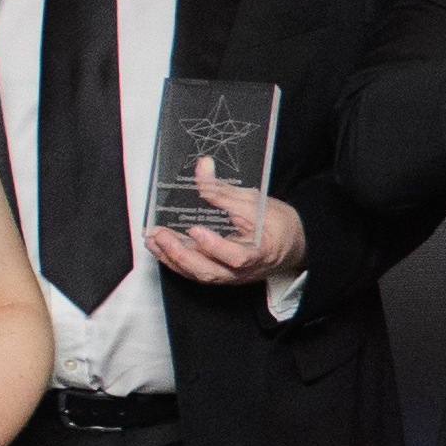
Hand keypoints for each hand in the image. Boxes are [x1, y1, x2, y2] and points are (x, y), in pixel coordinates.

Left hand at [143, 181, 307, 286]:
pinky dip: (174, 261)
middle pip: (209, 271)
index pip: (236, 256)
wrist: (292, 246)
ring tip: (153, 239)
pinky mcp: (219, 274)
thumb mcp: (256, 202)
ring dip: (172, 258)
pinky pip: (194, 272)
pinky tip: (160, 247)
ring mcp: (229, 276)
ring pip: (198, 274)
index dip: (214, 246)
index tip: (197, 230)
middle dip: (181, 253)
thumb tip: (203, 169)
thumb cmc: (278, 226)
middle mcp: (242, 271)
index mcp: (259, 252)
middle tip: (161, 234)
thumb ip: (224, 190)